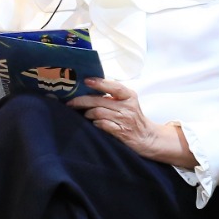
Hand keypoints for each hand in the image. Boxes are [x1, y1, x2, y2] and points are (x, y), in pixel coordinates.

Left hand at [67, 78, 197, 167]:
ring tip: (84, 115)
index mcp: (129, 96)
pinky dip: (96, 123)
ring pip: (98, 112)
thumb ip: (113, 95)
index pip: (114, 86)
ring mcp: (125, 120)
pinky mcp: (121, 132)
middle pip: (99, 100)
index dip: (99, 83)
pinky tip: (94, 124)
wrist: (148, 137)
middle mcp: (128, 106)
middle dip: (81, 101)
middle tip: (70, 103)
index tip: (85, 80)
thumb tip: (89, 86)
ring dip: (88, 113)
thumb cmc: (133, 117)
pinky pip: (103, 125)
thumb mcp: (128, 102)